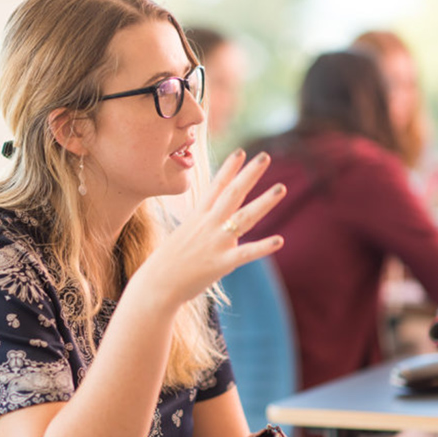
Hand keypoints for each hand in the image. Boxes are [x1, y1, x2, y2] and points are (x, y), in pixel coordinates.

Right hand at [136, 149, 285, 308]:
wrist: (156, 284)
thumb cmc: (167, 263)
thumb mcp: (183, 237)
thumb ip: (204, 230)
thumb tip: (222, 230)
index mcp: (197, 217)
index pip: (216, 187)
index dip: (228, 169)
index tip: (240, 152)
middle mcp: (208, 225)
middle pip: (232, 194)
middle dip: (249, 174)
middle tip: (265, 156)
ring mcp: (215, 242)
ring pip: (244, 218)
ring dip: (264, 202)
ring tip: (281, 188)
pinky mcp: (221, 263)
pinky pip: (245, 253)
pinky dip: (262, 247)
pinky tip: (279, 240)